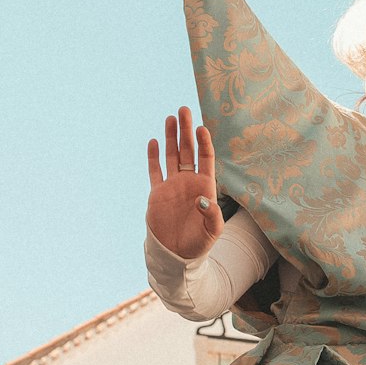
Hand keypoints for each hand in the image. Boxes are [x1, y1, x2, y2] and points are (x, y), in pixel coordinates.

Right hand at [146, 106, 223, 258]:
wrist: (176, 255)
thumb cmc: (199, 244)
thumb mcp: (212, 231)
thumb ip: (212, 215)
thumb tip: (203, 198)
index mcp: (205, 187)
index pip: (205, 159)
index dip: (204, 143)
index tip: (201, 128)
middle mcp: (189, 182)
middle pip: (188, 150)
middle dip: (186, 130)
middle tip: (184, 109)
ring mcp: (172, 185)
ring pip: (172, 155)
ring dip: (171, 137)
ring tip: (171, 117)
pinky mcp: (157, 192)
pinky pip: (155, 171)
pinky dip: (153, 157)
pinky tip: (153, 141)